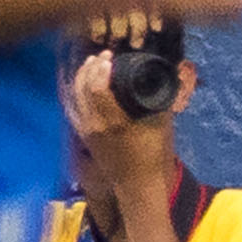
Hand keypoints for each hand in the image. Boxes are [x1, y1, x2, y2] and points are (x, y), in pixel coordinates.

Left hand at [58, 36, 174, 187]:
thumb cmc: (154, 154)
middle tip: (101, 56)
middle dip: (89, 68)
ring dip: (80, 78)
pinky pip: (72, 108)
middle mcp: (94, 125)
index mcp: (114, 121)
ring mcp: (86, 131)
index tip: (110, 56)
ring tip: (90, 65)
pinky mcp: (83, 136)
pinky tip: (80, 84)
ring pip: (74, 97)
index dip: (101, 68)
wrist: (138, 184)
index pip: (97, 87)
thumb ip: (161, 98)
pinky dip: (75, 92)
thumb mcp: (162, 124)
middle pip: (81, 88)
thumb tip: (169, 75)